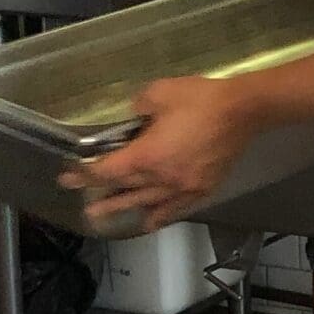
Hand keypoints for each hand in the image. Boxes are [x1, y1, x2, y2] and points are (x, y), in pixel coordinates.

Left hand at [60, 76, 255, 229]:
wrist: (244, 110)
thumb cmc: (202, 99)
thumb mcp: (161, 92)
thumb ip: (139, 106)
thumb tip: (134, 117)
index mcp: (148, 155)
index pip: (109, 170)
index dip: (86, 175)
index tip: (69, 178)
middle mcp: (162, 178)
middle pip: (126, 191)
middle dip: (103, 196)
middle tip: (86, 207)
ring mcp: (184, 188)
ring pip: (148, 204)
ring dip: (125, 210)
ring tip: (107, 217)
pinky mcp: (203, 189)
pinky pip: (176, 209)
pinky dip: (161, 216)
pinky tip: (151, 221)